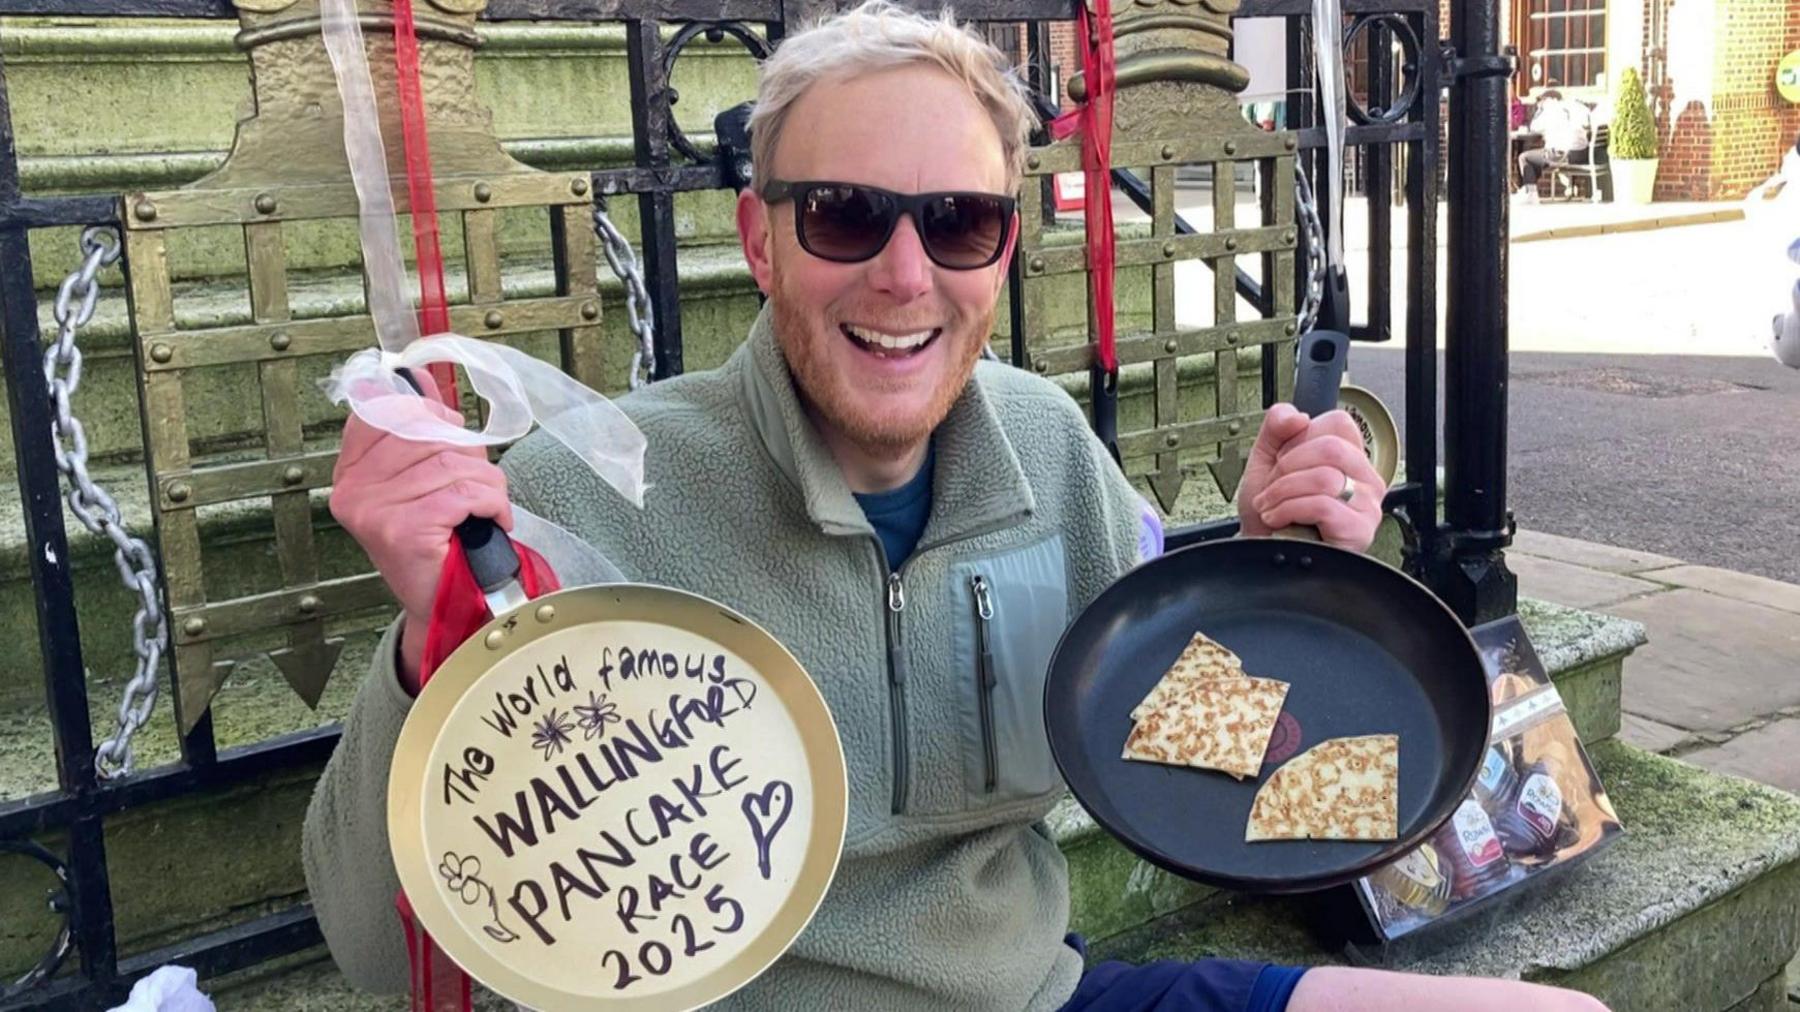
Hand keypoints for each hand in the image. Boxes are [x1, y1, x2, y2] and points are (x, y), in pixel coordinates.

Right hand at [328, 388, 512, 685]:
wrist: (445, 605)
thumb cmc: (438, 542)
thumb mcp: (421, 478)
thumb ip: (418, 428)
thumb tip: (418, 376)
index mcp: (351, 472)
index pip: (384, 410)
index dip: (428, 414)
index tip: (448, 431)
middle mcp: (354, 490)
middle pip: (427, 432)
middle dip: (467, 454)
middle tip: (473, 486)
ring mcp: (376, 511)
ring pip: (454, 462)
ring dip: (486, 485)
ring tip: (482, 509)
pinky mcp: (404, 531)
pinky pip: (465, 493)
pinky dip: (492, 504)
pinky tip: (489, 521)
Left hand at [1236, 403, 1385, 551]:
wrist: (1260, 554)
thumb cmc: (1270, 514)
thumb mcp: (1265, 459)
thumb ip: (1277, 426)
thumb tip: (1297, 415)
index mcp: (1350, 458)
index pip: (1338, 423)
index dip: (1299, 440)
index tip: (1284, 463)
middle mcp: (1366, 479)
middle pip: (1330, 448)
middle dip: (1287, 468)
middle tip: (1272, 488)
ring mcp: (1368, 506)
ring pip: (1324, 477)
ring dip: (1282, 492)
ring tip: (1272, 506)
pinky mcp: (1359, 531)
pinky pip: (1322, 506)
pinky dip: (1288, 510)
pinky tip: (1279, 520)